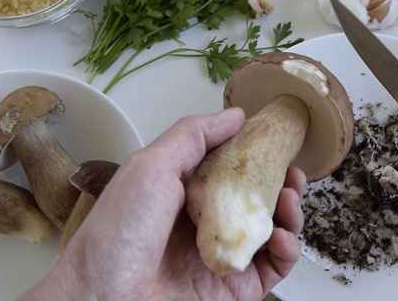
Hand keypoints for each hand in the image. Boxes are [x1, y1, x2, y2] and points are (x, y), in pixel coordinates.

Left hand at [19, 108, 305, 300]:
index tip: (275, 142)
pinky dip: (288, 249)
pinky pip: (275, 266)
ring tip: (289, 198)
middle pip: (258, 198)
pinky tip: (281, 236)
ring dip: (290, 212)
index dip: (258, 155)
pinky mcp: (236, 285)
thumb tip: (234, 116)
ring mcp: (223, 254)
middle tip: (291, 173)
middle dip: (281, 182)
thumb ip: (193, 135)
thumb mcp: (151, 166)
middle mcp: (207, 223)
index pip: (233, 168)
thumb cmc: (117, 233)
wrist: (105, 296)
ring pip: (272, 230)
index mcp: (186, 193)